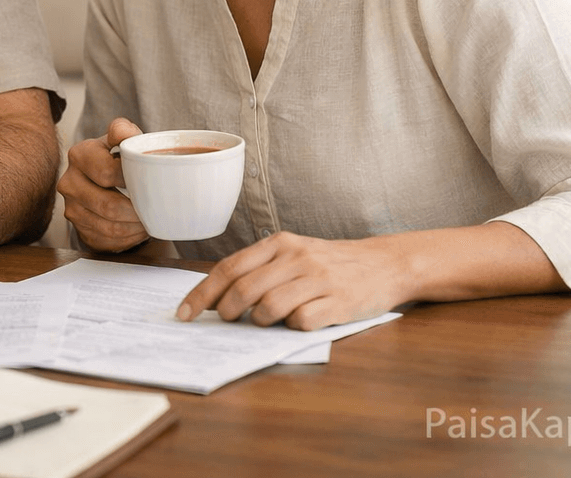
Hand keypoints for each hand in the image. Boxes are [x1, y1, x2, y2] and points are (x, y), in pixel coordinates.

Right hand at [57, 117, 148, 251]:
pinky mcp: (79, 230)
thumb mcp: (122, 140)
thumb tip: (124, 132)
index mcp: (79, 154)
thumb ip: (124, 131)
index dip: (134, 180)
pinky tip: (138, 230)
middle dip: (137, 210)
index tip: (151, 181)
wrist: (103, 181)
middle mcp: (69, 182)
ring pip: (108, 226)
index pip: (106, 172)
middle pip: (107, 205)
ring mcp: (71, 208)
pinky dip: (127, 239)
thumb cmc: (118, 158)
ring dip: (134, 227)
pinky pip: (106, 240)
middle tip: (156, 209)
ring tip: (150, 220)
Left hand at [177, 231, 406, 329]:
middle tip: (227, 321)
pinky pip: (301, 321)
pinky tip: (300, 321)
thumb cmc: (329, 263)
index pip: (229, 268)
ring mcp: (318, 279)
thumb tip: (217, 299)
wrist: (385, 263)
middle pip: (244, 289)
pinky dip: (293, 327)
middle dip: (227, 311)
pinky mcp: (339, 302)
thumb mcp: (293, 254)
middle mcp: (296, 257)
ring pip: (269, 307)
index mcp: (279, 244)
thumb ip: (260, 270)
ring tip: (268, 320)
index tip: (185, 313)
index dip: (202, 293)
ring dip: (260, 321)